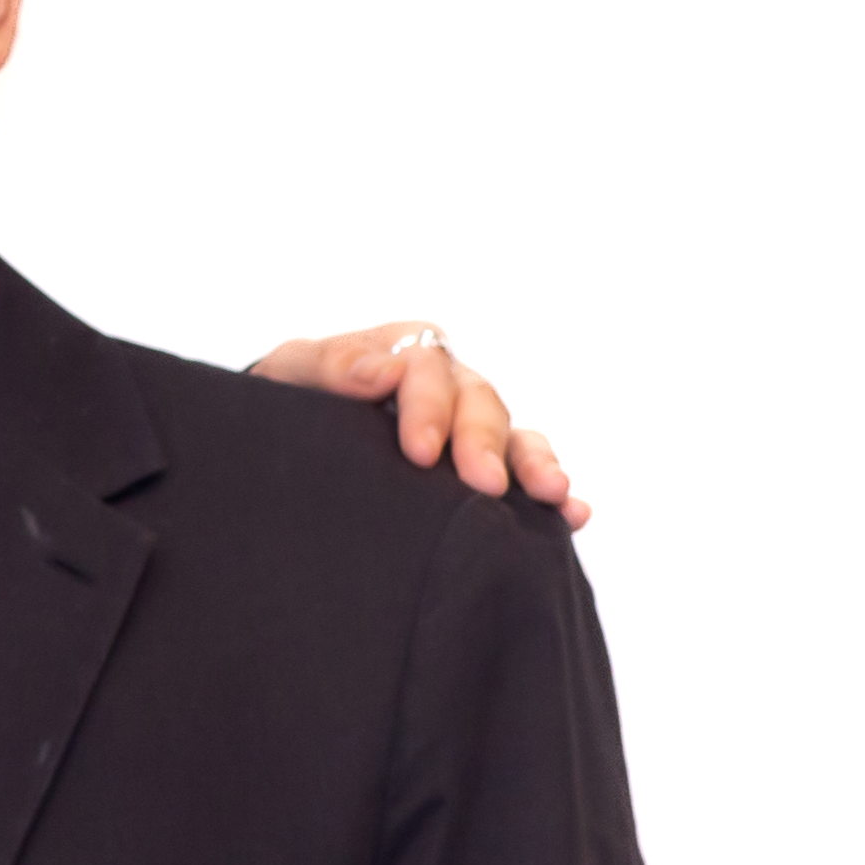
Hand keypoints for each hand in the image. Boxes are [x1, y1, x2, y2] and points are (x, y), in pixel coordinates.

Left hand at [248, 322, 587, 527]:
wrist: (291, 435)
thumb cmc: (293, 395)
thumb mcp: (294, 372)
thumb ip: (329, 366)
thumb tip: (379, 371)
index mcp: (408, 350)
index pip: (428, 369)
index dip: (429, 408)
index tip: (419, 453)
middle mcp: (452, 385)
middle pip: (479, 403)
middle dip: (483, 444)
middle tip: (484, 485)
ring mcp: (474, 426)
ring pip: (515, 437)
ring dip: (536, 464)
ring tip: (551, 494)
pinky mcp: (487, 466)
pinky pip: (527, 474)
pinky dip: (553, 494)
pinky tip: (572, 514)